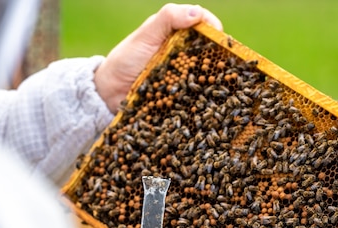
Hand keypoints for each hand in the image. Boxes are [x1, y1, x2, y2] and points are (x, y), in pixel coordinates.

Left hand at [94, 3, 222, 112]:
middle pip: (211, 53)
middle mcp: (185, 55)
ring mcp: (184, 77)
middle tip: (227, 64)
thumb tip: (197, 14)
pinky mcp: (180, 98)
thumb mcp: (146, 34)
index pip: (204, 27)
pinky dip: (203, 101)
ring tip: (222, 86)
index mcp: (178, 35)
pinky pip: (196, 99)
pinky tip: (211, 104)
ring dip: (214, 81)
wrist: (109, 91)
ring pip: (206, 77)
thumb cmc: (126, 58)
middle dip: (222, 57)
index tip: (219, 37)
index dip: (214, 29)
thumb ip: (168, 19)